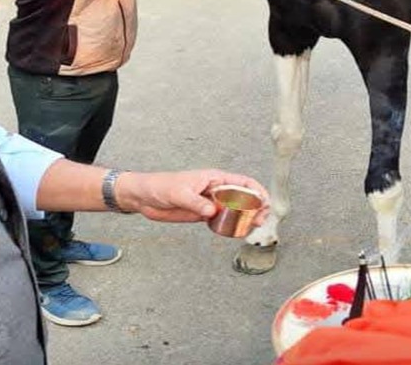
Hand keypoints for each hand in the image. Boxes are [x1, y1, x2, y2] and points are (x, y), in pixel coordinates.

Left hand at [116, 170, 270, 223]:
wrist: (145, 197)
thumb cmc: (161, 186)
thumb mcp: (178, 193)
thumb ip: (196, 202)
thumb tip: (213, 210)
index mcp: (214, 178)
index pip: (243, 182)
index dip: (257, 191)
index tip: (265, 203)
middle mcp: (216, 189)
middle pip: (244, 197)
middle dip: (256, 207)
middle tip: (259, 221)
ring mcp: (211, 202)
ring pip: (236, 209)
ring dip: (246, 218)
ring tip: (252, 228)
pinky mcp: (204, 214)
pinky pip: (224, 219)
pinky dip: (233, 226)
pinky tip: (237, 233)